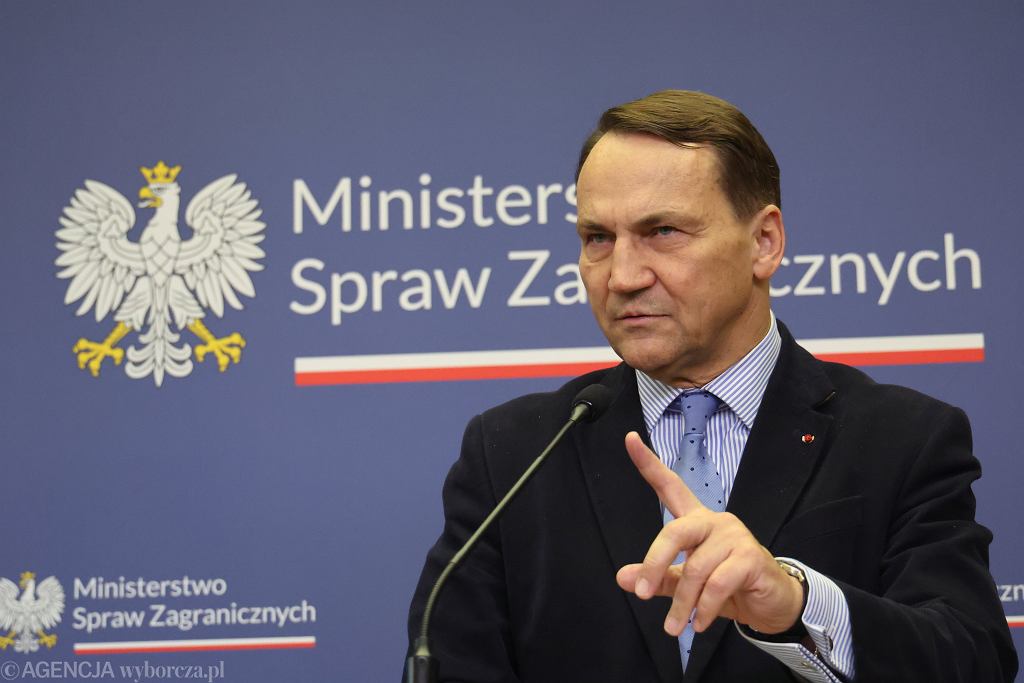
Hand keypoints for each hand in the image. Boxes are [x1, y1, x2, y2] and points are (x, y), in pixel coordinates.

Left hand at [616, 432, 804, 635]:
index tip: (629, 439)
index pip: (670, 486)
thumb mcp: (687, 584)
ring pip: (695, 568)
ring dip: (682, 604)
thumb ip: (659, 578)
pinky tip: (699, 624)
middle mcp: (714, 522)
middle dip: (654, 563)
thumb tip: (623, 578)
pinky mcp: (750, 557)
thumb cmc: (727, 587)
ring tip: (674, 628)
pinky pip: (717, 584)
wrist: (772, 604)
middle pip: (675, 531)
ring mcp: (733, 537)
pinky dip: (704, 608)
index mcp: (696, 520)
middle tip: (642, 595)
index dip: (648, 463)